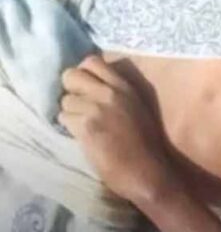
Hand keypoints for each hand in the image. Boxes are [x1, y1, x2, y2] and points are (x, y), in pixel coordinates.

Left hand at [59, 56, 177, 202]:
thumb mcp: (136, 107)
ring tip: (83, 125)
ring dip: (70, 112)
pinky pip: (64, 118)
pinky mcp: (86, 126)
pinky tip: (83, 135)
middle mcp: (111, 92)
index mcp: (125, 86)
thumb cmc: (145, 142)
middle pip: (72, 75)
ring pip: (66, 100)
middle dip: (70, 89)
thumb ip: (117, 93)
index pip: (92, 61)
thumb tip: (93, 87)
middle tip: (78, 104)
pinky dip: (70, 127)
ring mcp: (97, 108)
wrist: (145, 170)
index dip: (83, 73)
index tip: (85, 87)